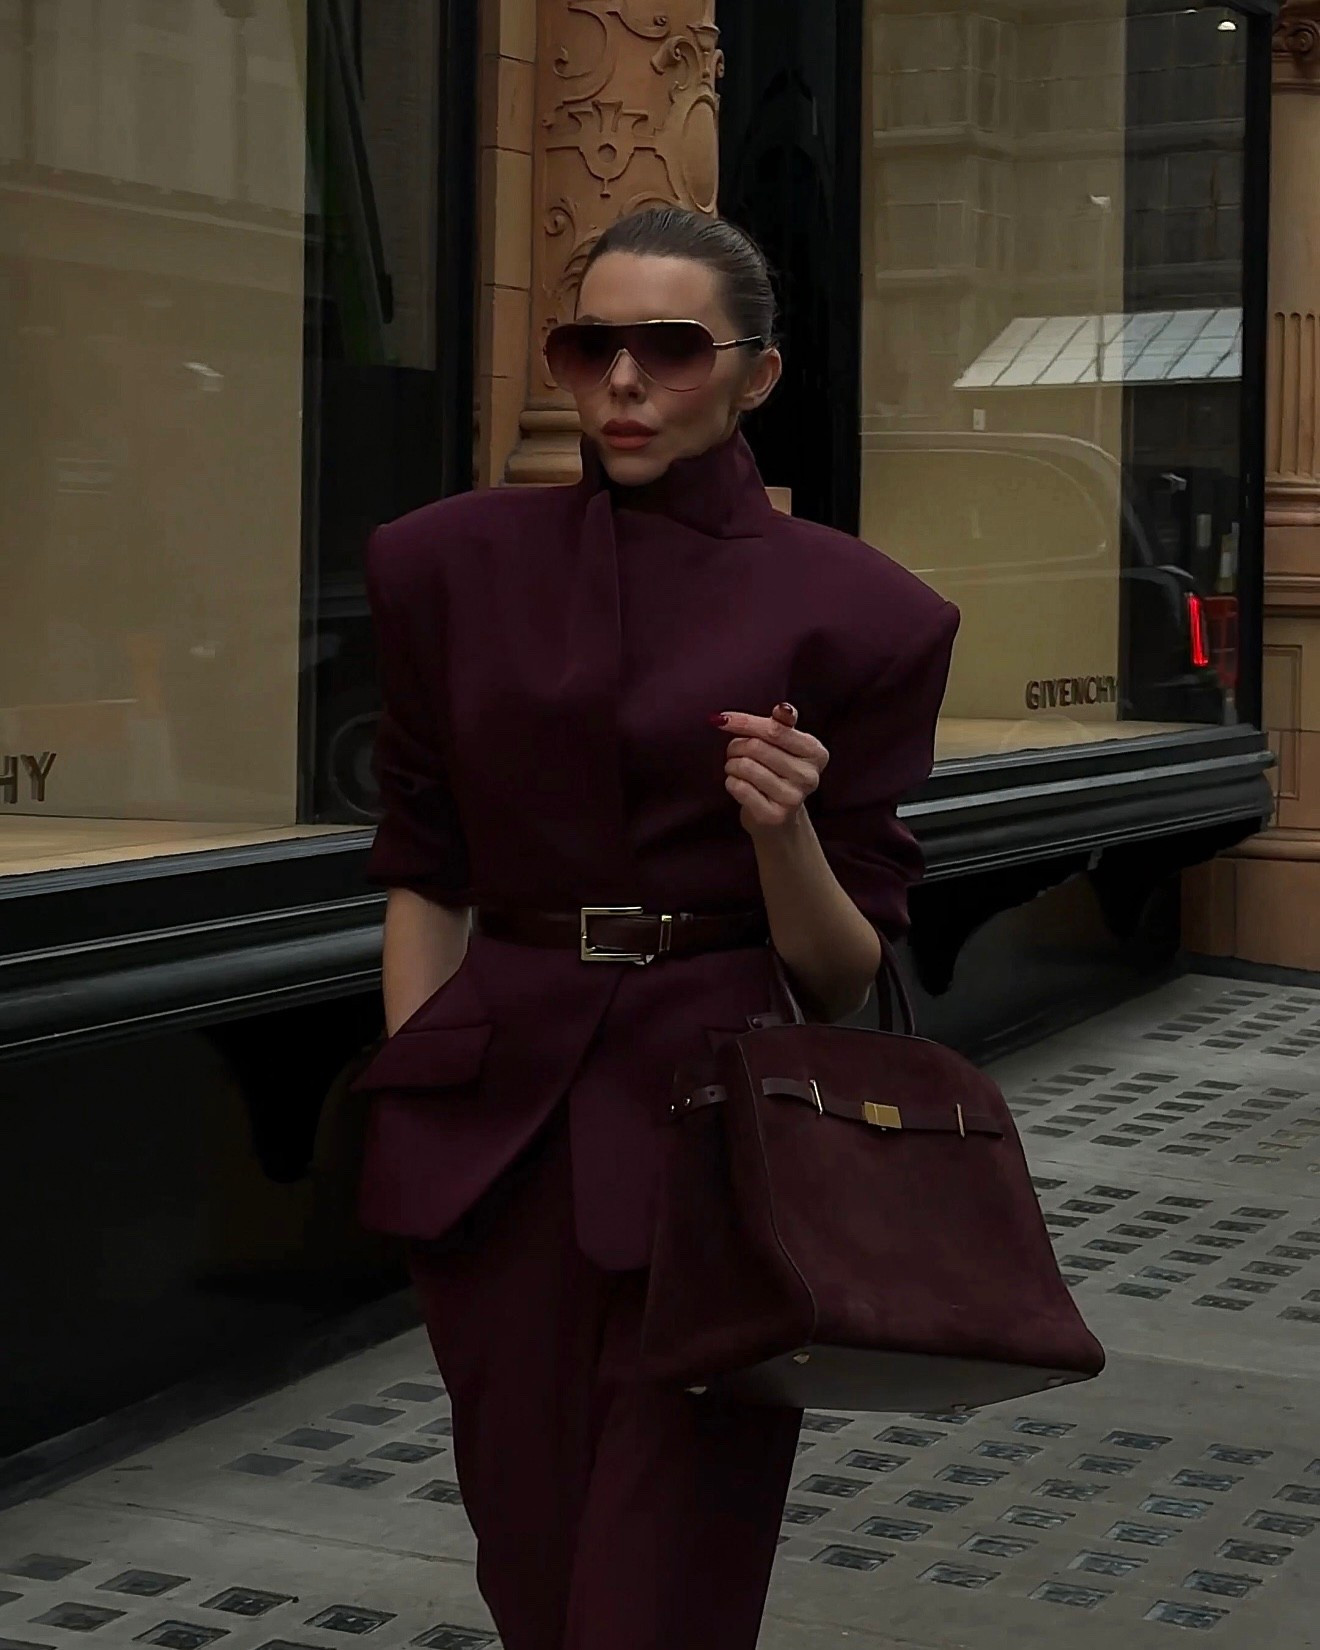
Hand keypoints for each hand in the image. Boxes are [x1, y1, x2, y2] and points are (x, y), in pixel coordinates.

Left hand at [709, 702, 828, 835]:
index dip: (746, 722)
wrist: (778, 818)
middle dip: (736, 746)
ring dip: (731, 764)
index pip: (775, 730)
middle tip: (734, 752)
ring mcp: (793, 798)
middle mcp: (809, 776)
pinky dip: (731, 781)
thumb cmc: (777, 772)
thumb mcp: (785, 745)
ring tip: (736, 768)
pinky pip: (739, 787)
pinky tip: (738, 784)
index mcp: (816, 753)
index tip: (723, 719)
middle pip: (757, 747)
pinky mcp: (773, 816)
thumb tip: (783, 708)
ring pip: (745, 766)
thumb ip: (782, 724)